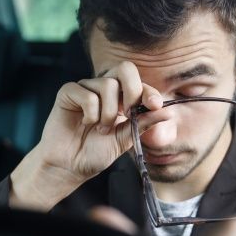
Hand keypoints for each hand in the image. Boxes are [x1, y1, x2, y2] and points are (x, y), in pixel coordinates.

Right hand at [10, 61, 173, 210]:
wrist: (69, 166)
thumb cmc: (94, 153)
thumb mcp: (124, 140)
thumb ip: (142, 124)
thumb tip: (168, 112)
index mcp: (120, 98)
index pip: (139, 83)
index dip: (149, 92)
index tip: (154, 106)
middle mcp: (103, 88)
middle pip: (125, 69)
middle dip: (132, 91)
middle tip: (127, 114)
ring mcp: (86, 88)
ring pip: (107, 85)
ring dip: (108, 113)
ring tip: (100, 129)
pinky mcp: (68, 93)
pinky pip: (87, 94)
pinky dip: (91, 113)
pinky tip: (86, 123)